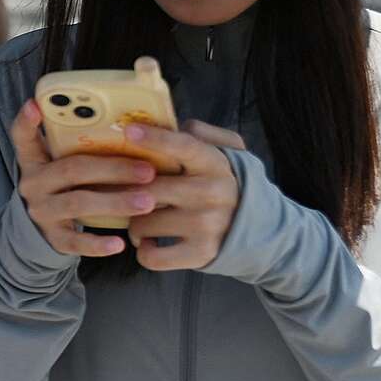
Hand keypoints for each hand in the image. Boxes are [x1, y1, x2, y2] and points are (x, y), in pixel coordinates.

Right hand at [8, 100, 156, 257]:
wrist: (41, 228)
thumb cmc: (64, 185)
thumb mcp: (59, 162)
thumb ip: (77, 146)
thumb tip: (129, 126)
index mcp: (34, 159)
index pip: (23, 136)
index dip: (27, 121)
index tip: (34, 106)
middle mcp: (33, 183)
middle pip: (71, 170)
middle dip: (113, 169)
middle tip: (148, 170)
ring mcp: (41, 210)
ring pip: (78, 203)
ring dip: (115, 202)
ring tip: (147, 202)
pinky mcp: (52, 237)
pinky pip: (75, 242)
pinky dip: (97, 244)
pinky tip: (119, 244)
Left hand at [108, 120, 245, 271]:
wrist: (262, 231)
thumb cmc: (231, 184)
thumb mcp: (229, 151)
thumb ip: (204, 133)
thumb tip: (172, 124)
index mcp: (215, 163)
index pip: (184, 147)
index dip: (155, 138)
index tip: (129, 131)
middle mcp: (211, 193)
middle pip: (149, 189)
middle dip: (125, 191)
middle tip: (118, 191)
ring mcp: (206, 225)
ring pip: (143, 222)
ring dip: (134, 222)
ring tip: (140, 218)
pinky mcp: (201, 253)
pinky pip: (153, 256)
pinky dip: (144, 250)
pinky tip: (150, 241)